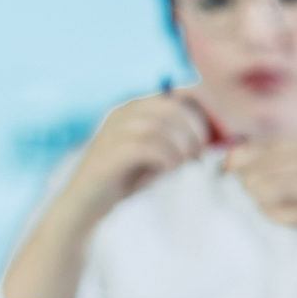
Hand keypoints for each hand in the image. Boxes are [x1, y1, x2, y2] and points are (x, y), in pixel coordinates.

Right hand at [62, 88, 217, 217]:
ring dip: (180, 146)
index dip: (200, 111)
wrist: (86, 203)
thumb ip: (178, 140)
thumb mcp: (157, 154)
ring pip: (158, 126)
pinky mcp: (109, 154)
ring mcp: (113, 132)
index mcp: (135, 107)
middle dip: (193, 130)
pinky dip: (165, 157)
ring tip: (184, 163)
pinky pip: (146, 147)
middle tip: (198, 153)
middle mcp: (122, 113)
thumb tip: (209, 137)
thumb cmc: (126, 177)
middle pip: (170, 107)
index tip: (209, 136)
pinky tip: (168, 169)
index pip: (176, 94)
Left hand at [226, 136, 296, 281]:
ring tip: (256, 201)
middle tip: (243, 187)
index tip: (226, 165)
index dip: (248, 153)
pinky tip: (271, 216)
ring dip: (266, 193)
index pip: (277, 144)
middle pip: (281, 162)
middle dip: (254, 173)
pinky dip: (282, 215)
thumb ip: (278, 165)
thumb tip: (231, 161)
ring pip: (291, 185)